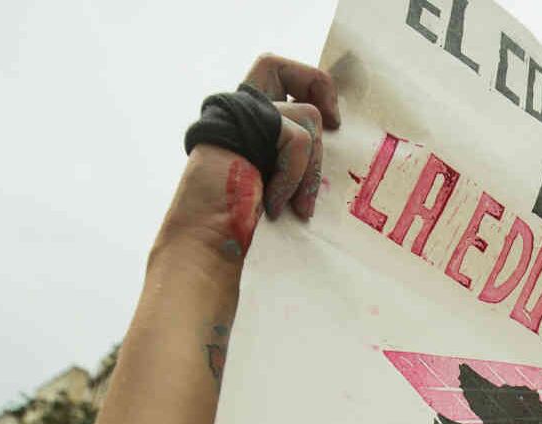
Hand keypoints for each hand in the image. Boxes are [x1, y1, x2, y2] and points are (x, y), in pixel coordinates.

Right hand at [156, 54, 339, 264]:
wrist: (204, 239)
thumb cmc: (238, 222)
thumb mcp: (272, 181)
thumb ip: (287, 156)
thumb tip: (330, 144)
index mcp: (239, 120)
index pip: (273, 72)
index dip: (307, 81)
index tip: (333, 118)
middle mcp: (233, 110)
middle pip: (278, 66)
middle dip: (317, 90)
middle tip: (337, 126)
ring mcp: (234, 116)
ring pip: (304, 117)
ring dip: (310, 168)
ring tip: (295, 205)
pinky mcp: (241, 128)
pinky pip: (295, 140)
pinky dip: (294, 176)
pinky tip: (276, 203)